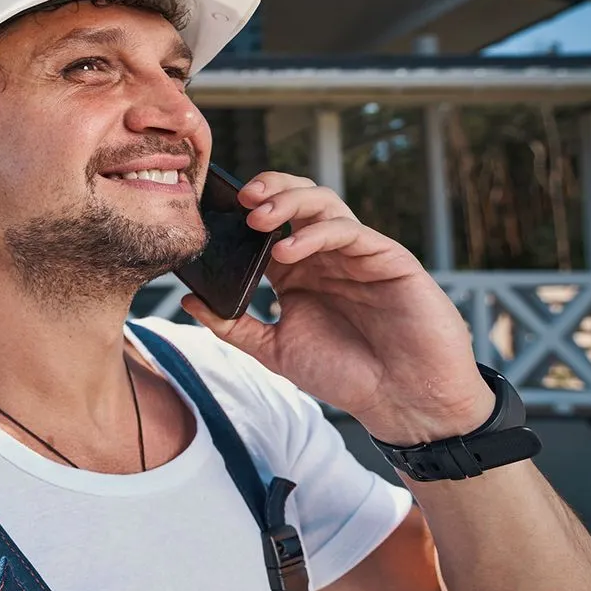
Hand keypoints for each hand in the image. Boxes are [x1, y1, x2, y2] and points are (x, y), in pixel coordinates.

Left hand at [180, 171, 494, 444]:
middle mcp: (324, 255)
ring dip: (289, 202)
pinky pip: (349, 230)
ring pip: (323, 202)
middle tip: (241, 200)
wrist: (403, 400)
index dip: (244, 210)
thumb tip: (187, 301)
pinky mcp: (387, 257)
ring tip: (258, 218)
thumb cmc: (345, 375)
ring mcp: (356, 253)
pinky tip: (288, 252)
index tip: (214, 211)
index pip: (268, 224)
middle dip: (269, 190)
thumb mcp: (275, 351)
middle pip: (297, 199)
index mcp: (297, 271)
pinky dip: (316, 234)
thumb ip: (233, 326)